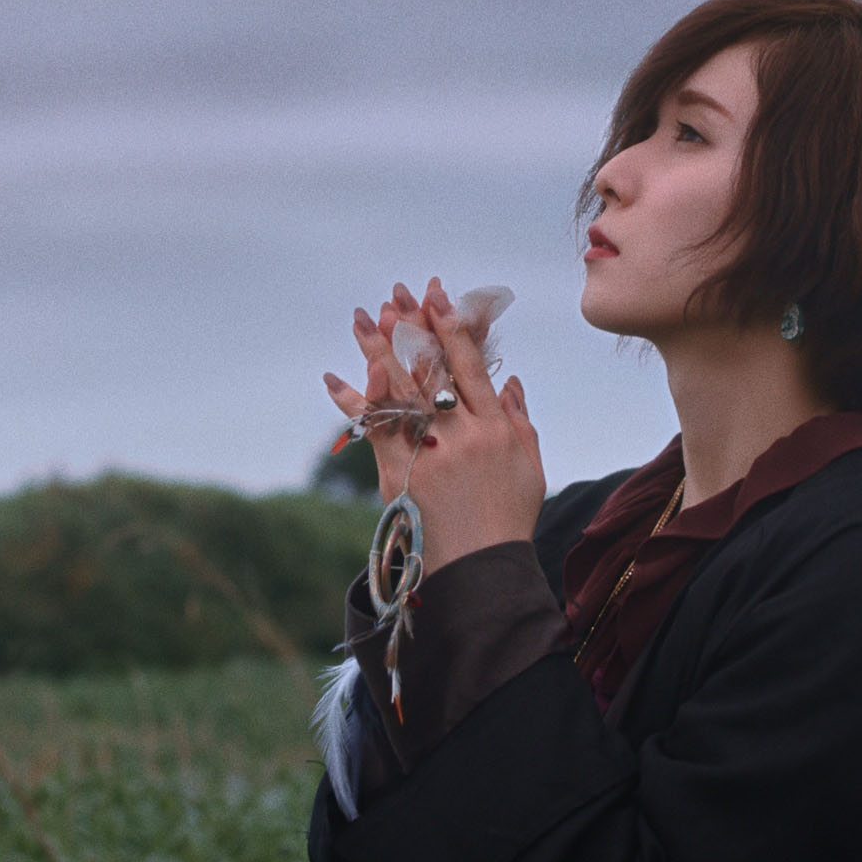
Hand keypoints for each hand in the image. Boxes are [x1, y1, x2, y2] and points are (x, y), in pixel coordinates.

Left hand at [324, 278, 545, 574]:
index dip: (453, 328)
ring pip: (398, 389)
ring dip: (377, 349)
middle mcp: (459, 434)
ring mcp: (427, 452)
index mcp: (495, 428)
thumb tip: (510, 379)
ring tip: (362, 316)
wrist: (480, 568)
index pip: (470, 366)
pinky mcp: (398, 473)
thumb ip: (521, 420)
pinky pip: (370, 429)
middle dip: (412, 326)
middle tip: (395, 293)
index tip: (438, 297)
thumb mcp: (529, 467)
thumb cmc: (508, 518)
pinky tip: (332, 376)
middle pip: (430, 368)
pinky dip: (351, 401)